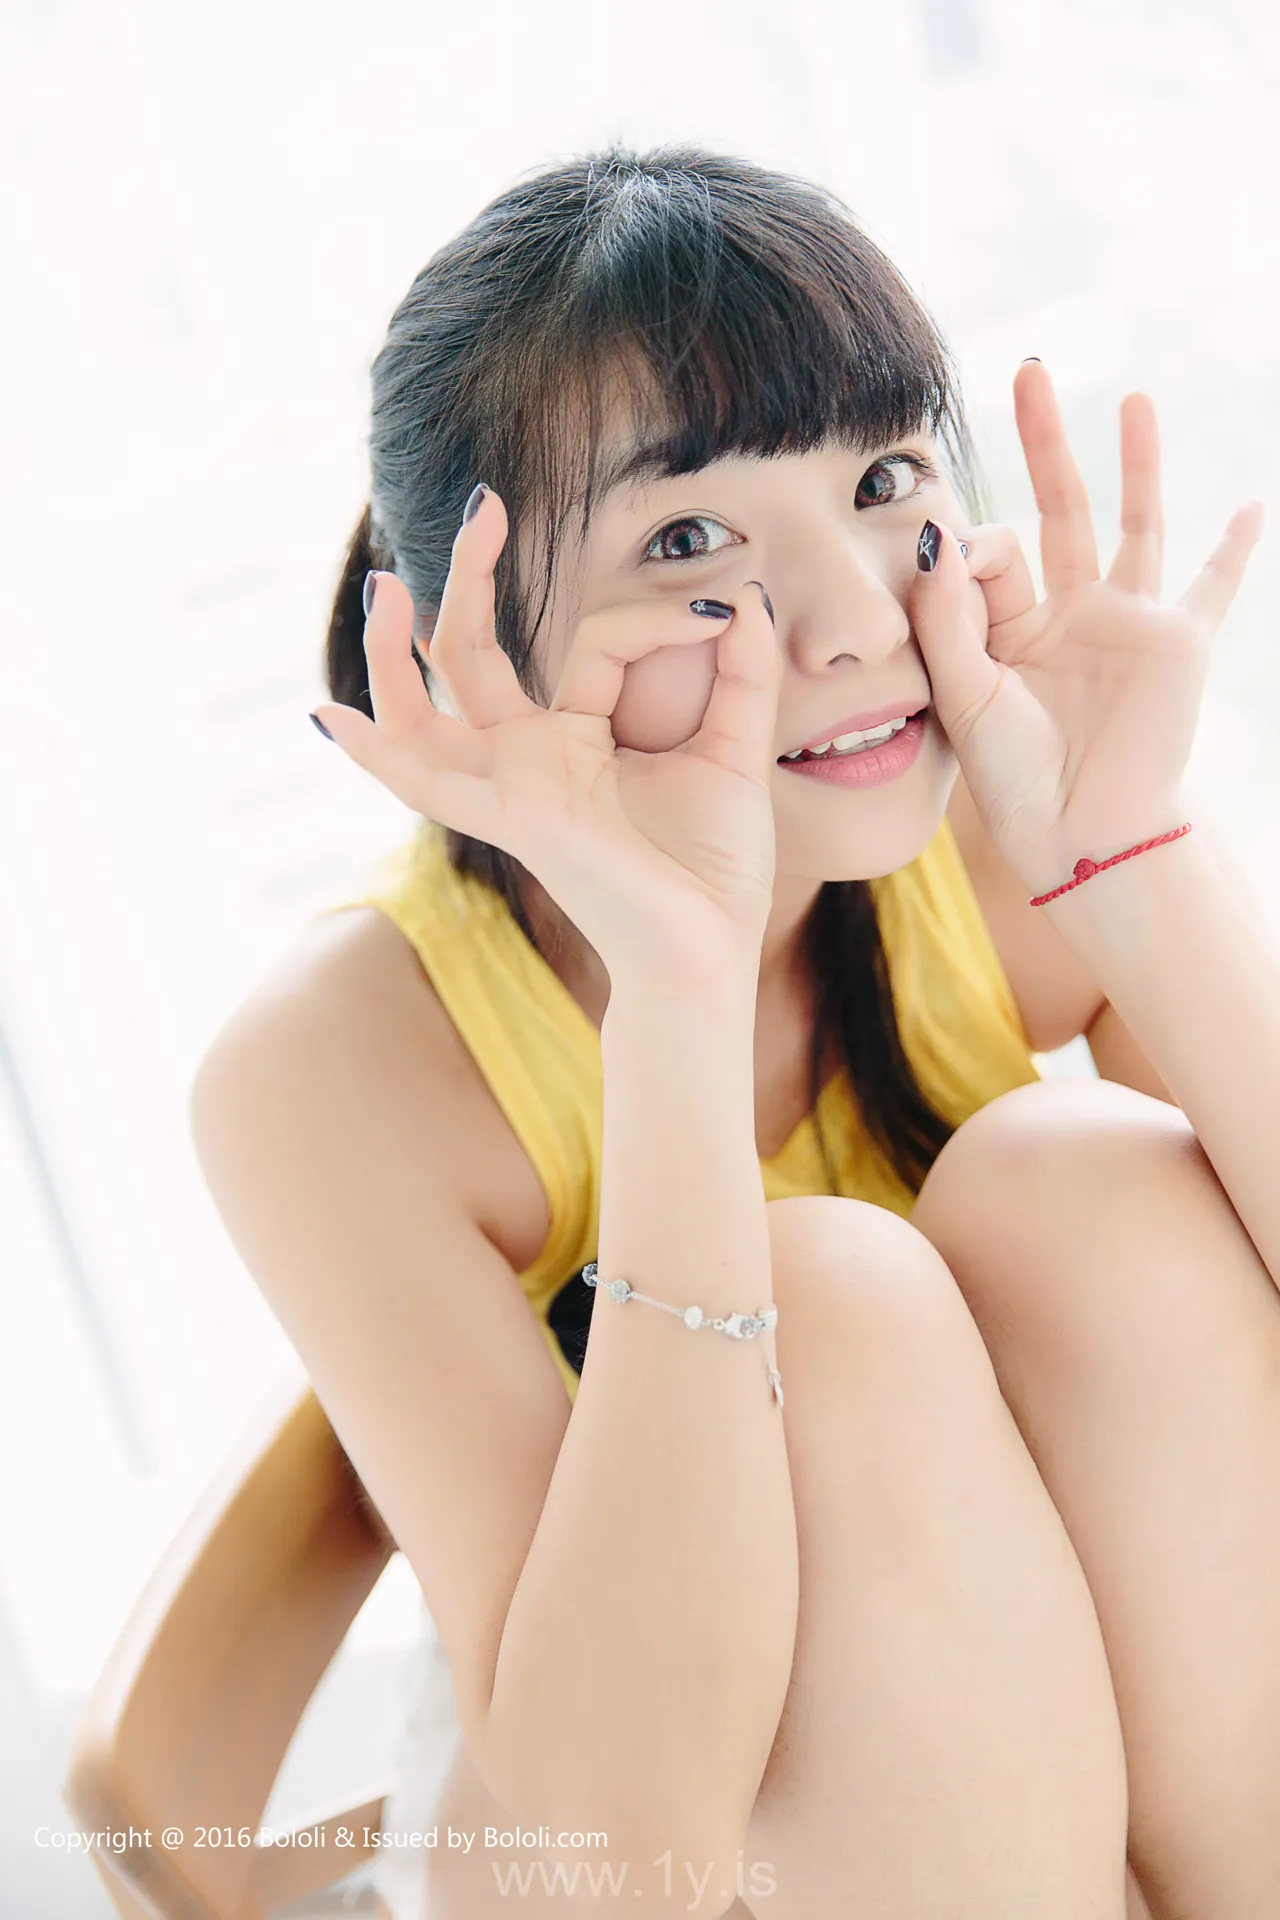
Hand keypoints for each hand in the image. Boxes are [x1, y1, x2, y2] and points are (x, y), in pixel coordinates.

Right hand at [311, 489, 783, 982]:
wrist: (710, 951)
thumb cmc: (715, 869)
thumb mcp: (736, 750)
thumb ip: (742, 675)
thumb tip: (741, 597)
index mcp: (578, 741)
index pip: (595, 643)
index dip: (661, 618)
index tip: (724, 616)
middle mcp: (531, 760)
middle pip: (471, 656)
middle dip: (469, 578)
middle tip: (483, 505)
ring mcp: (512, 788)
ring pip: (427, 709)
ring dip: (395, 652)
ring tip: (386, 586)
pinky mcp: (513, 818)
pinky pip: (429, 782)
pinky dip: (377, 752)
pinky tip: (327, 717)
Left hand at [910, 362, 1264, 895]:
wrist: (1083, 835)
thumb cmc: (1014, 780)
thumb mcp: (962, 692)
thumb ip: (944, 614)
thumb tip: (935, 532)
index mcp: (1004, 630)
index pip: (985, 552)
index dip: (965, 552)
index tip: (950, 567)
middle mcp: (1065, 617)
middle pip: (1055, 509)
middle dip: (1042, 441)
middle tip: (1031, 370)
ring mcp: (1124, 625)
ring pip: (1132, 524)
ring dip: (1136, 463)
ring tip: (1133, 398)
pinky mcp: (1177, 643)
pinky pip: (1211, 587)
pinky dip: (1233, 550)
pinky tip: (1251, 506)